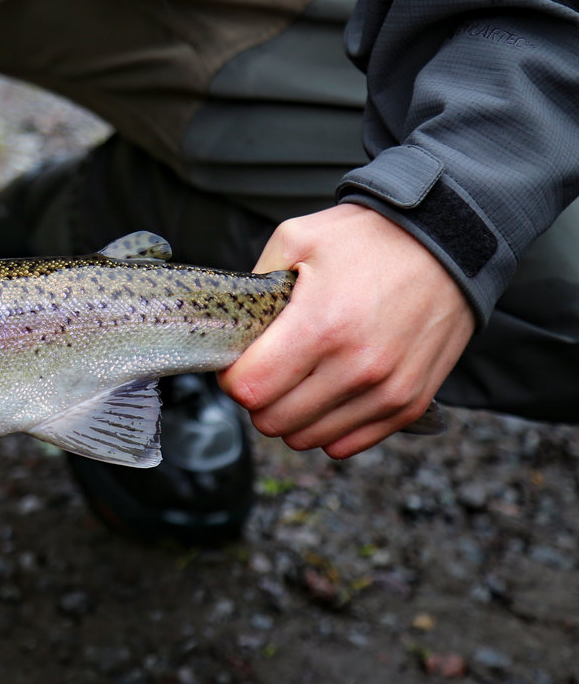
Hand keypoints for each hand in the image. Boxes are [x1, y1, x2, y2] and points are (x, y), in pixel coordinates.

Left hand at [218, 203, 473, 459]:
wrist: (449, 243)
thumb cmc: (369, 239)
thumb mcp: (297, 240)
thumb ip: (255, 286)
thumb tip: (233, 329)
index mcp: (320, 327)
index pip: (249, 389)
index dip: (233, 376)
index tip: (241, 360)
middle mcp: (356, 367)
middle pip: (272, 420)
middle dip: (259, 397)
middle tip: (270, 366)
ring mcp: (386, 391)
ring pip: (306, 437)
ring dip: (292, 414)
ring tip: (301, 377)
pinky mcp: (409, 403)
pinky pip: (347, 444)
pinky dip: (329, 425)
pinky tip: (329, 392)